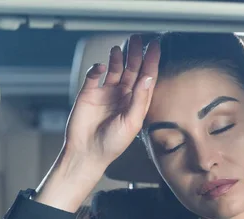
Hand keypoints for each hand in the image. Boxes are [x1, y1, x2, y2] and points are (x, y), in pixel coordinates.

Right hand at [64, 34, 160, 168]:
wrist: (87, 153)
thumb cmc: (112, 144)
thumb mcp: (132, 122)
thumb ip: (140, 99)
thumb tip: (148, 77)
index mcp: (136, 103)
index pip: (146, 78)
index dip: (151, 62)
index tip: (155, 47)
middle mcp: (122, 96)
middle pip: (131, 69)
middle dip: (136, 54)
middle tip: (138, 39)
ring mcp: (106, 93)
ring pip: (114, 69)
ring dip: (118, 57)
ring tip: (120, 47)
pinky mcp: (89, 93)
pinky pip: (94, 75)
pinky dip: (97, 68)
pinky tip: (101, 67)